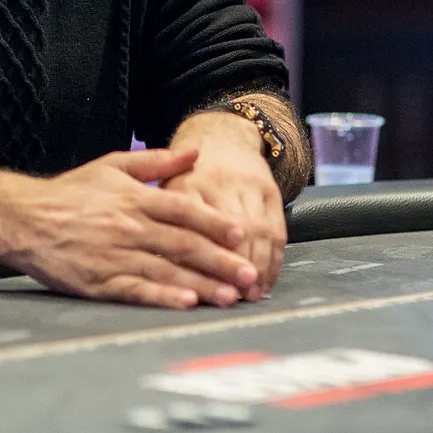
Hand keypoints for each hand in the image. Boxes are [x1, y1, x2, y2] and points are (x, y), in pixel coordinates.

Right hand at [0, 147, 257, 309]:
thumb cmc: (69, 192)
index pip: (184, 210)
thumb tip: (196, 153)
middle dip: (221, 261)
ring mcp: (114, 255)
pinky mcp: (99, 281)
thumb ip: (156, 161)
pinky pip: (137, 290)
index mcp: (134, 199)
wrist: (24, 219)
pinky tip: (185, 303)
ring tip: (230, 296)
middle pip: (184, 245)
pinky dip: (163, 297)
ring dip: (202, 284)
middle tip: (250, 276)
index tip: (242, 234)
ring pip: (167, 271)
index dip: (215, 222)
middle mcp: (129, 227)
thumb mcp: (112, 166)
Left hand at [165, 111, 286, 301]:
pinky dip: (274, 258)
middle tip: (233, 298)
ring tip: (251, 295)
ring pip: (258, 231)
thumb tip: (156, 270)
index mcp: (187, 184)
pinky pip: (277, 229)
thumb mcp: (164, 188)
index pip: (194, 226)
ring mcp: (248, 186)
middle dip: (234, 267)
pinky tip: (267, 280)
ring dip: (258, 267)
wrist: (221, 135)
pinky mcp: (270, 190)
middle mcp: (220, 183)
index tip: (201, 287)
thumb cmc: (186, 173)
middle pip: (233, 230)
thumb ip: (162, 224)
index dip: (200, 259)